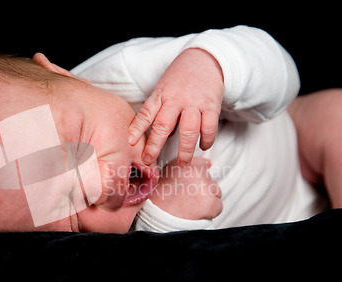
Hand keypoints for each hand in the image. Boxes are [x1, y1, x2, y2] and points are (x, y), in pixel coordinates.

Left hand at [128, 48, 223, 165]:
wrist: (204, 59)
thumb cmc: (179, 80)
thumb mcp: (163, 91)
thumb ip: (159, 113)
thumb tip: (159, 138)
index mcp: (160, 96)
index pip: (146, 113)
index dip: (137, 128)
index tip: (130, 142)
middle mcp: (176, 99)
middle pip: (163, 125)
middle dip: (155, 145)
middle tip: (149, 160)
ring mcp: (194, 103)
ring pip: (188, 130)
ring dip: (185, 149)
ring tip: (182, 162)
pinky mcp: (212, 105)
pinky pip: (209, 126)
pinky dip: (206, 139)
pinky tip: (203, 147)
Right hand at [149, 157, 221, 219]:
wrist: (158, 219)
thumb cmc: (159, 202)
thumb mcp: (166, 177)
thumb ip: (183, 169)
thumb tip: (207, 163)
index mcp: (184, 165)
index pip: (202, 164)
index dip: (199, 177)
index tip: (194, 185)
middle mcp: (195, 173)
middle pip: (209, 180)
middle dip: (202, 191)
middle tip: (187, 200)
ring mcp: (204, 187)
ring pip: (216, 193)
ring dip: (208, 200)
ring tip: (191, 207)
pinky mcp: (211, 202)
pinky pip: (218, 206)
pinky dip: (211, 212)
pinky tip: (197, 213)